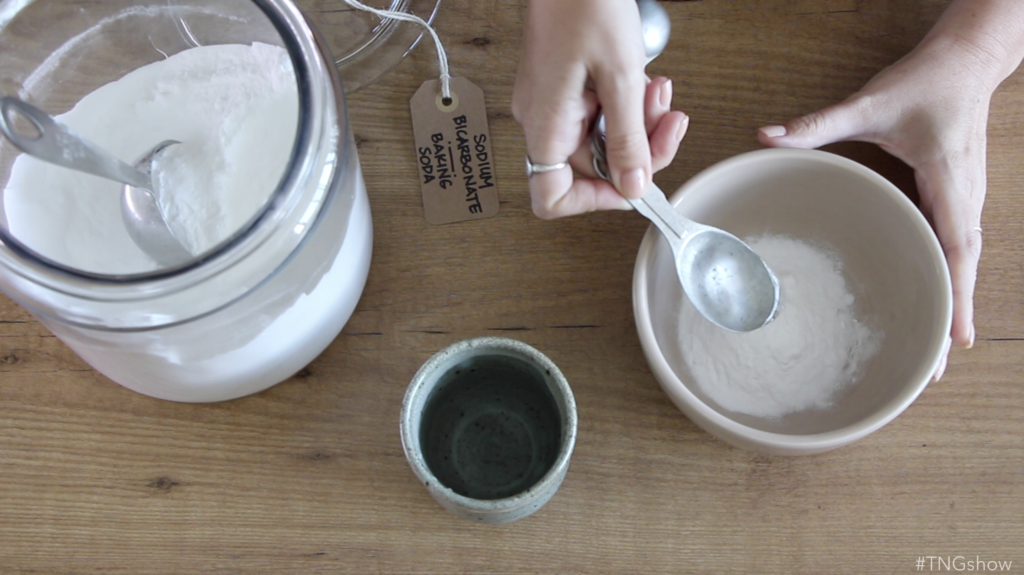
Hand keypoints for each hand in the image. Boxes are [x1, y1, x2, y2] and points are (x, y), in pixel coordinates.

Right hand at [512, 0, 687, 218]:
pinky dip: (628, 105)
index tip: (633, 185)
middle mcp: (542, 121)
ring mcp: (552, 104)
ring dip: (639, 124)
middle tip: (667, 124)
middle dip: (638, 149)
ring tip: (658, 93)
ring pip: (602, 141)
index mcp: (546, 126)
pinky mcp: (565, 89)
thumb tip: (634, 187)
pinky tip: (644, 82)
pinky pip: (599, 115)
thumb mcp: (620, 78)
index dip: (595, 201)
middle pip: (592, 168)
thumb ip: (628, 139)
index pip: (553, 198)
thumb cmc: (585, 4)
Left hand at [757, 35, 1001, 353]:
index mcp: (948, 179)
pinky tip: (933, 302)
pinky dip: (948, 278)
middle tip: (935, 369)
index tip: (955, 339)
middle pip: (961, 267)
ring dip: (952, 303)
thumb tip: (768, 135)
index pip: (956, 245)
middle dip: (952, 316)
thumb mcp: (871, 101)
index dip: (956, 294)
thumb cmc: (927, 82)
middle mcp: (963, 195)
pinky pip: (955, 245)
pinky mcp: (955, 196)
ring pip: (961, 260)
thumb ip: (819, 122)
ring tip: (937, 352)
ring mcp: (964, 198)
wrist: (966, 60)